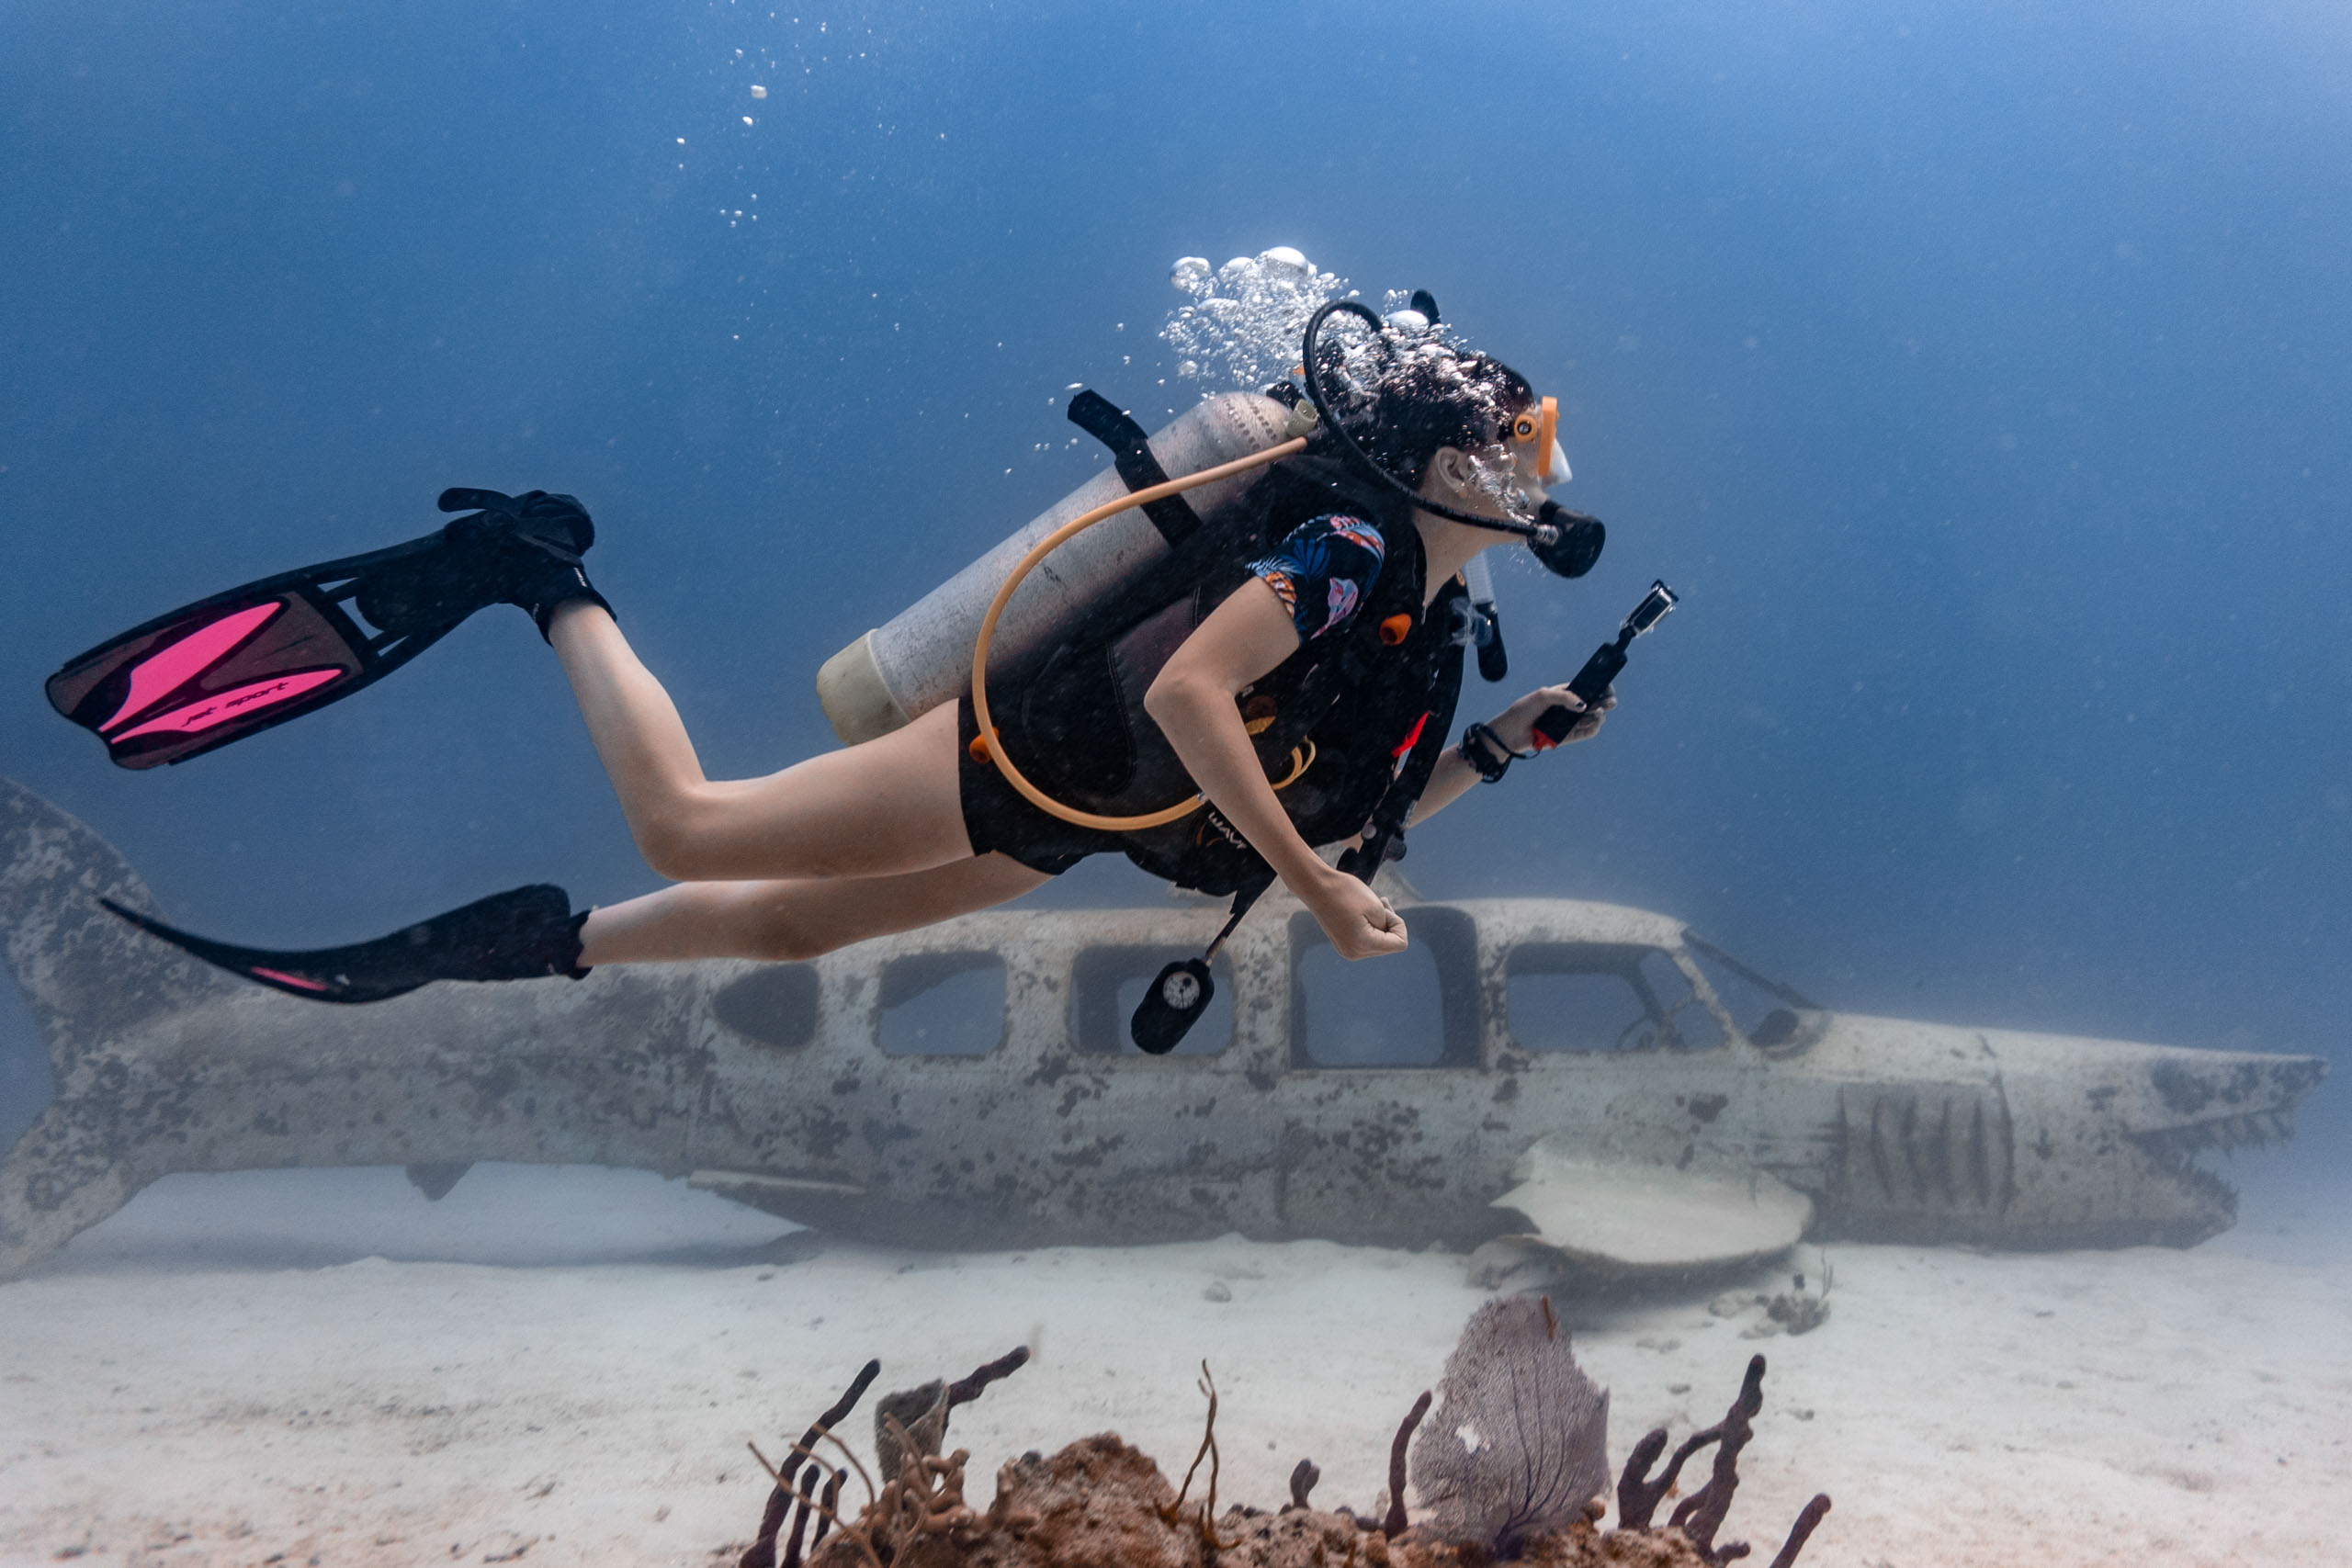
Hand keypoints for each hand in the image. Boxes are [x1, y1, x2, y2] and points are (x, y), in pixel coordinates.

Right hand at [1300, 865, 1408, 959]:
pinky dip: (1370, 928)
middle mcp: (1355, 953)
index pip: (1399, 944)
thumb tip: (1388, 938)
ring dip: (1380, 925)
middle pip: (1389, 945)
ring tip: (1372, 906)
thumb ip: (1388, 926)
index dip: (1398, 924)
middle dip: (1389, 925)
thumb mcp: (1377, 907)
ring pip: (1379, 943)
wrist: (1315, 886)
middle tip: (1381, 903)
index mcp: (1364, 945)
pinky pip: (1366, 941)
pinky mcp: (1343, 945)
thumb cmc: (1346, 893)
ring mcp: (1348, 951)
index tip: (1384, 909)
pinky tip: (1363, 912)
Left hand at [1489, 683, 1616, 751]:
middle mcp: (1571, 707)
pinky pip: (1587, 732)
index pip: (1589, 688)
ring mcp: (1571, 722)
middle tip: (1609, 702)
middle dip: (1607, 701)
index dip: (1601, 687)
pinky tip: (1593, 722)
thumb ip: (1564, 696)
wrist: (1511, 732)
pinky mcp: (1569, 736)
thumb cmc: (1524, 710)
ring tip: (1597, 712)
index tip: (1608, 687)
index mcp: (1566, 693)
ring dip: (1600, 715)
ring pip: (1594, 718)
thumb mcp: (1543, 696)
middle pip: (1596, 703)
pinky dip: (1593, 728)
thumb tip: (1583, 704)